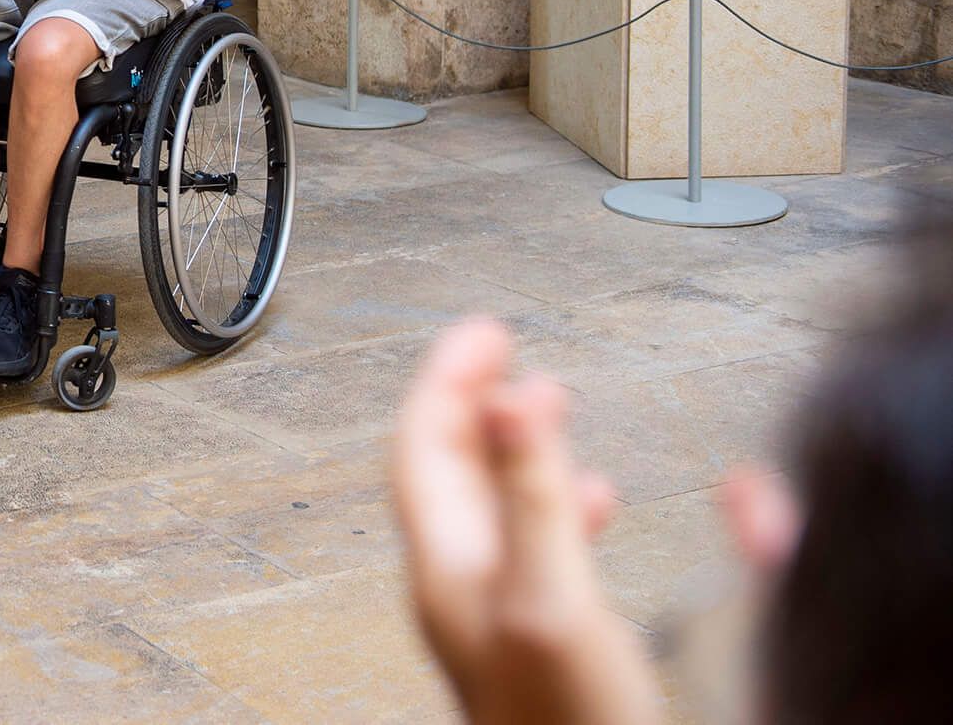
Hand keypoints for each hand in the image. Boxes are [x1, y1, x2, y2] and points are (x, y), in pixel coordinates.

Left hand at [393, 320, 661, 724]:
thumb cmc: (564, 720)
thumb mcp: (549, 591)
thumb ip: (529, 493)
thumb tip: (512, 395)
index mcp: (446, 560)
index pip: (422, 442)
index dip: (448, 377)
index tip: (483, 328)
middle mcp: (456, 579)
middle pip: (446, 464)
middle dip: (473, 397)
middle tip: (503, 347)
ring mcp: (489, 608)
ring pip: (485, 500)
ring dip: (511, 443)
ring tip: (546, 402)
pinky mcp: (528, 634)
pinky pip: (524, 541)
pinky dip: (549, 499)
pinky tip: (590, 503)